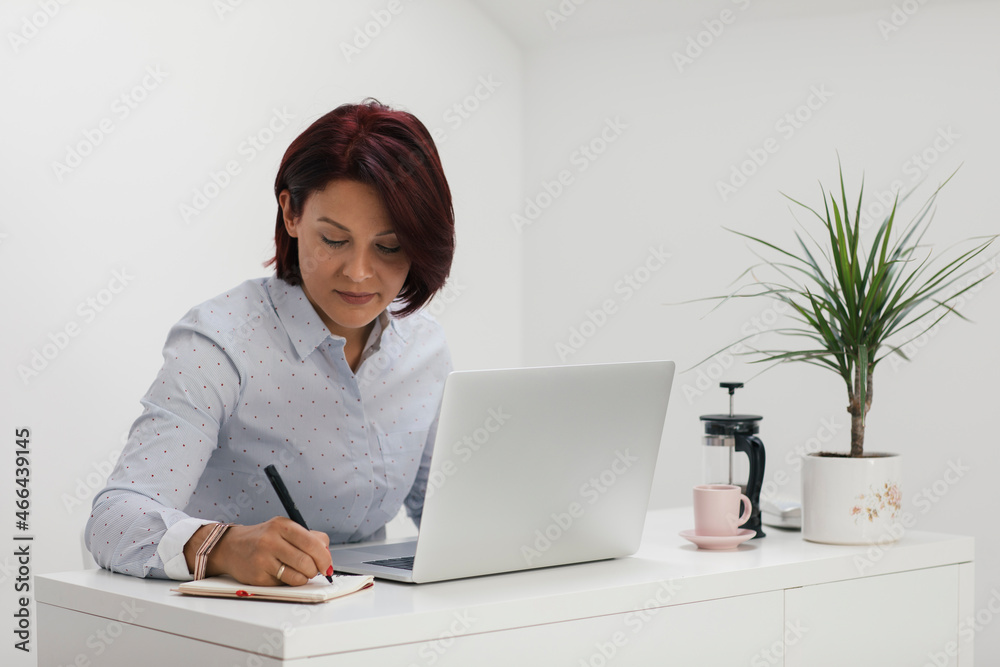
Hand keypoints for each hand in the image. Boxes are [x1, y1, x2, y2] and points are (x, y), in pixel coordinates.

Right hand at [185, 517, 332, 585]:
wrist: (231, 547)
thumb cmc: (263, 539)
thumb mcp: (284, 529)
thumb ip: (308, 537)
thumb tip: (327, 552)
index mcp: (282, 526)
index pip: (313, 543)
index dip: (324, 557)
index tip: (327, 564)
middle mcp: (272, 540)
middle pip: (307, 561)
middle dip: (315, 570)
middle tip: (314, 570)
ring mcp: (263, 559)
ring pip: (297, 576)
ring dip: (304, 578)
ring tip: (299, 573)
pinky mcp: (257, 576)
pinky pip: (284, 584)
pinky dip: (289, 583)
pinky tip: (283, 575)